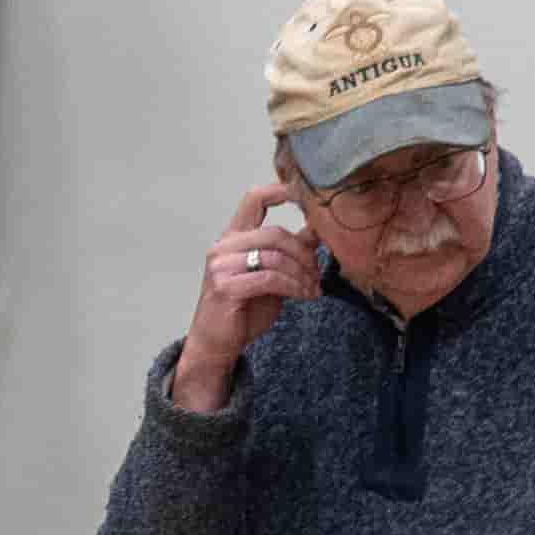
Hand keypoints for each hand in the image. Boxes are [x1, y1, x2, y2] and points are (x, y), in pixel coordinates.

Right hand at [177, 178, 326, 393]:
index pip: (254, 199)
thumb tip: (317, 228)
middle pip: (274, 232)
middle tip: (317, 273)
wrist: (217, 343)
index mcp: (233, 238)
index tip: (305, 195)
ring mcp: (221, 266)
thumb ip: (289, 251)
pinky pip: (270, 278)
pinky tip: (304, 296)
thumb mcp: (272, 274)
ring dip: (302, 274)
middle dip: (304, 253)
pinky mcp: (225, 287)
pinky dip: (293, 286)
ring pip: (275, 256)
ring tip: (313, 289)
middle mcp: (223, 247)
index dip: (280, 191)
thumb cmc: (243, 309)